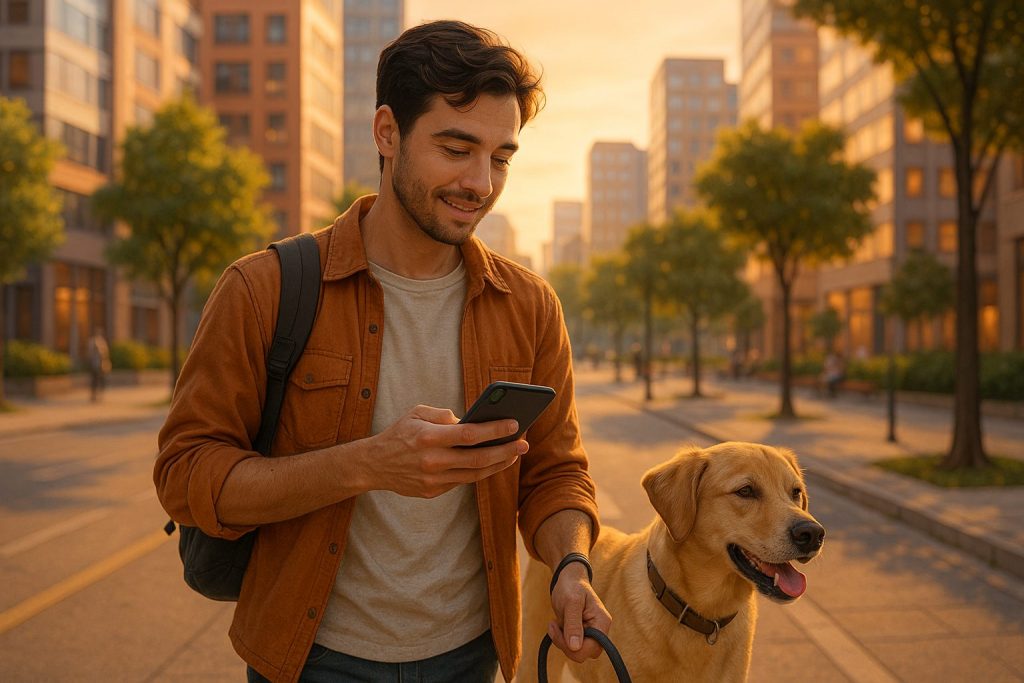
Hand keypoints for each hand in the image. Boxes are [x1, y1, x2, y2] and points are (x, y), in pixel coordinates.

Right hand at [366, 405, 527, 497]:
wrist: (374, 465)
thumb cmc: (399, 434)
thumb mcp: (416, 413)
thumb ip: (443, 415)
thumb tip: (470, 421)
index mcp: (429, 437)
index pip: (470, 434)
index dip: (495, 430)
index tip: (515, 424)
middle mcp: (433, 461)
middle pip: (478, 458)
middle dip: (506, 451)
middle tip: (524, 443)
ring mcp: (433, 480)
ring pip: (475, 474)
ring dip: (498, 464)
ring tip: (514, 454)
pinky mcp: (433, 492)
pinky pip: (463, 481)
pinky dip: (480, 472)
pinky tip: (493, 462)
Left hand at [547, 562, 611, 663]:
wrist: (569, 579)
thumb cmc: (571, 586)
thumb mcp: (571, 601)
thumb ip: (573, 624)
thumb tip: (575, 647)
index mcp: (602, 623)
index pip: (591, 649)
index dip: (572, 646)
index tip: (557, 629)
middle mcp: (599, 631)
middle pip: (584, 654)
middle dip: (565, 644)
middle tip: (553, 626)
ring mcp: (591, 634)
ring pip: (576, 652)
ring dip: (561, 641)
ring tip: (554, 623)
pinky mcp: (581, 635)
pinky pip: (571, 647)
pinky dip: (561, 639)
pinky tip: (556, 626)